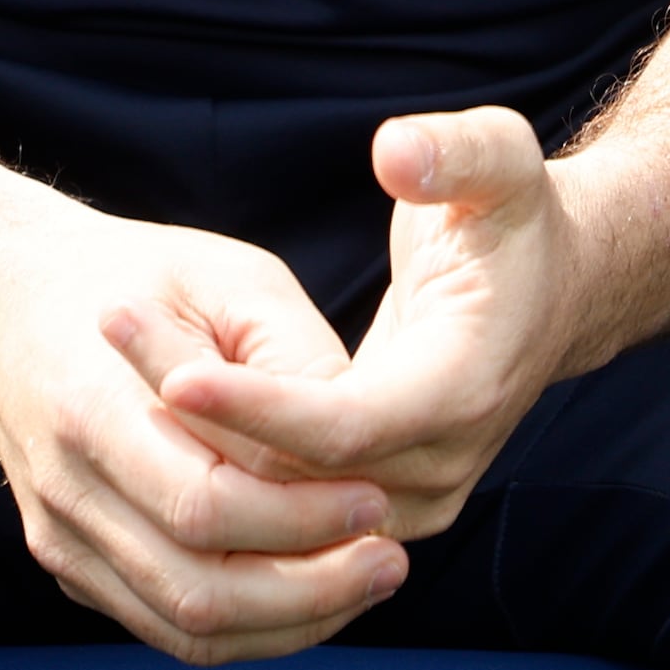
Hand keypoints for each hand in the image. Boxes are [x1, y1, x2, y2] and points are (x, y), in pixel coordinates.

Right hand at [0, 207, 409, 661]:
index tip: (378, 500)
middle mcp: (66, 491)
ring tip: (365, 582)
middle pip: (197, 590)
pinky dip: (248, 626)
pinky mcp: (73, 564)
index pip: (206, 504)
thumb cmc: (135, 278)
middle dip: (309, 590)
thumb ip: (291, 355)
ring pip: (185, 629)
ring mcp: (62, 539)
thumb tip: (363, 443)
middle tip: (390, 560)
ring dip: (289, 623)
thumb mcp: (226, 277)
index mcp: (92, 409)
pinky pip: (166, 626)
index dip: (302, 518)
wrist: (7, 301)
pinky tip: (311, 591)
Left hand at [148, 110, 591, 541]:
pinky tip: (155, 419)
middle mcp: (439, 465)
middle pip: (298, 483)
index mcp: (462, 390)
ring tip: (118, 380)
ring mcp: (413, 500)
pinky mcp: (383, 506)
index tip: (170, 375)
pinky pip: (291, 517)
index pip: (342, 429)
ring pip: (285, 515)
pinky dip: (226, 478)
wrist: (556, 294)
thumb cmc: (515, 221)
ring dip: (201, 458)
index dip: (255, 409)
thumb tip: (396, 153)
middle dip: (203, 431)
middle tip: (113, 350)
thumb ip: (455, 152)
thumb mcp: (502, 162)